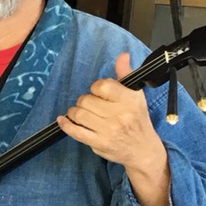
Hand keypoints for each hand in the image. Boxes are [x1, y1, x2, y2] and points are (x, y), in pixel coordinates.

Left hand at [57, 52, 170, 205]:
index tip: (99, 92)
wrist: (142, 149)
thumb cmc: (137, 119)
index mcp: (129, 100)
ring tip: (80, 112)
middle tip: (89, 104)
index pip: (102, 86)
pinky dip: (65, 124)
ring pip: (79, 114)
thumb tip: (122, 55)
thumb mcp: (136, 95)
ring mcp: (108, 131)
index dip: (96, 87)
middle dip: (84, 100)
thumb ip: (125, 74)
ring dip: (74, 111)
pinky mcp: (98, 143)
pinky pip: (75, 132)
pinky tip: (63, 120)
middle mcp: (119, 115)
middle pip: (86, 100)